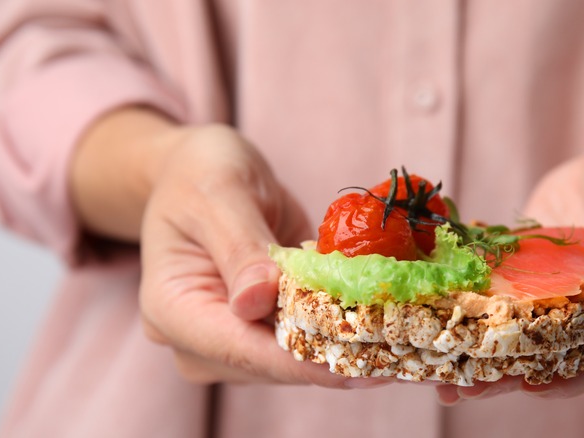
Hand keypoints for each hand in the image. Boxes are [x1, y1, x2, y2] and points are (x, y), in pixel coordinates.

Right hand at [72, 108, 384, 387]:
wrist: (201, 171)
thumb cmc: (198, 173)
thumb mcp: (218, 194)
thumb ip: (238, 246)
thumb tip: (256, 302)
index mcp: (172, 310)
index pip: (239, 349)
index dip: (301, 361)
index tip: (360, 361)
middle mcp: (201, 338)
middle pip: (273, 363)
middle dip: (336, 356)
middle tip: (407, 347)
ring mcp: (236, 337)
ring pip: (298, 356)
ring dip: (351, 345)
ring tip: (411, 334)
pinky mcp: (268, 325)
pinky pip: (309, 334)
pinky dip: (347, 325)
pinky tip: (393, 318)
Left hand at [437, 122, 583, 403]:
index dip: (582, 374)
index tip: (537, 385)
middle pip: (568, 356)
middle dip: (516, 374)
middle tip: (467, 388)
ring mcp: (572, 298)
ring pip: (532, 335)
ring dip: (487, 353)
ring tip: (440, 374)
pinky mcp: (539, 277)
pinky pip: (509, 298)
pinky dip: (477, 311)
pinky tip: (438, 320)